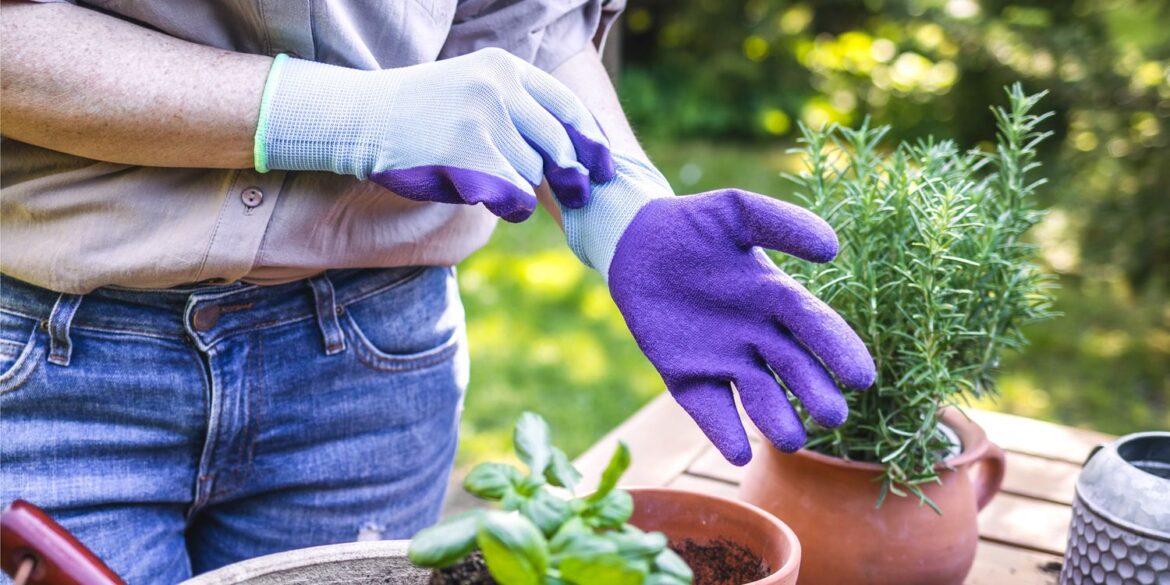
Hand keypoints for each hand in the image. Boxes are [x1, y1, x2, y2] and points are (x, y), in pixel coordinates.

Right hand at [255, 48, 613, 221]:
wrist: (360, 118)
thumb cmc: (421, 112)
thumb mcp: (471, 87)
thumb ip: (517, 106)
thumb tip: (575, 148)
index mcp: (503, 68)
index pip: (566, 106)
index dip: (592, 140)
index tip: (606, 166)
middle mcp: (497, 88)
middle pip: (557, 145)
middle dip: (572, 175)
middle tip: (580, 195)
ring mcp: (481, 121)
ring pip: (533, 173)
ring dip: (523, 188)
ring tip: (491, 181)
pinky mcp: (466, 156)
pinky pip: (514, 195)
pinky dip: (513, 207)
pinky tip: (497, 202)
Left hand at [562, 154, 875, 464]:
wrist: (635, 241)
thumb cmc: (693, 224)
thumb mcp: (736, 212)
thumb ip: (781, 224)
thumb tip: (832, 248)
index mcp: (777, 298)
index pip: (816, 327)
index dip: (838, 350)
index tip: (862, 377)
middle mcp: (758, 336)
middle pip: (793, 369)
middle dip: (813, 392)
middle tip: (833, 415)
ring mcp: (723, 360)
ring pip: (758, 397)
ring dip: (775, 420)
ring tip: (789, 439)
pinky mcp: (686, 376)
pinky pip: (709, 408)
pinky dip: (723, 430)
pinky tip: (737, 450)